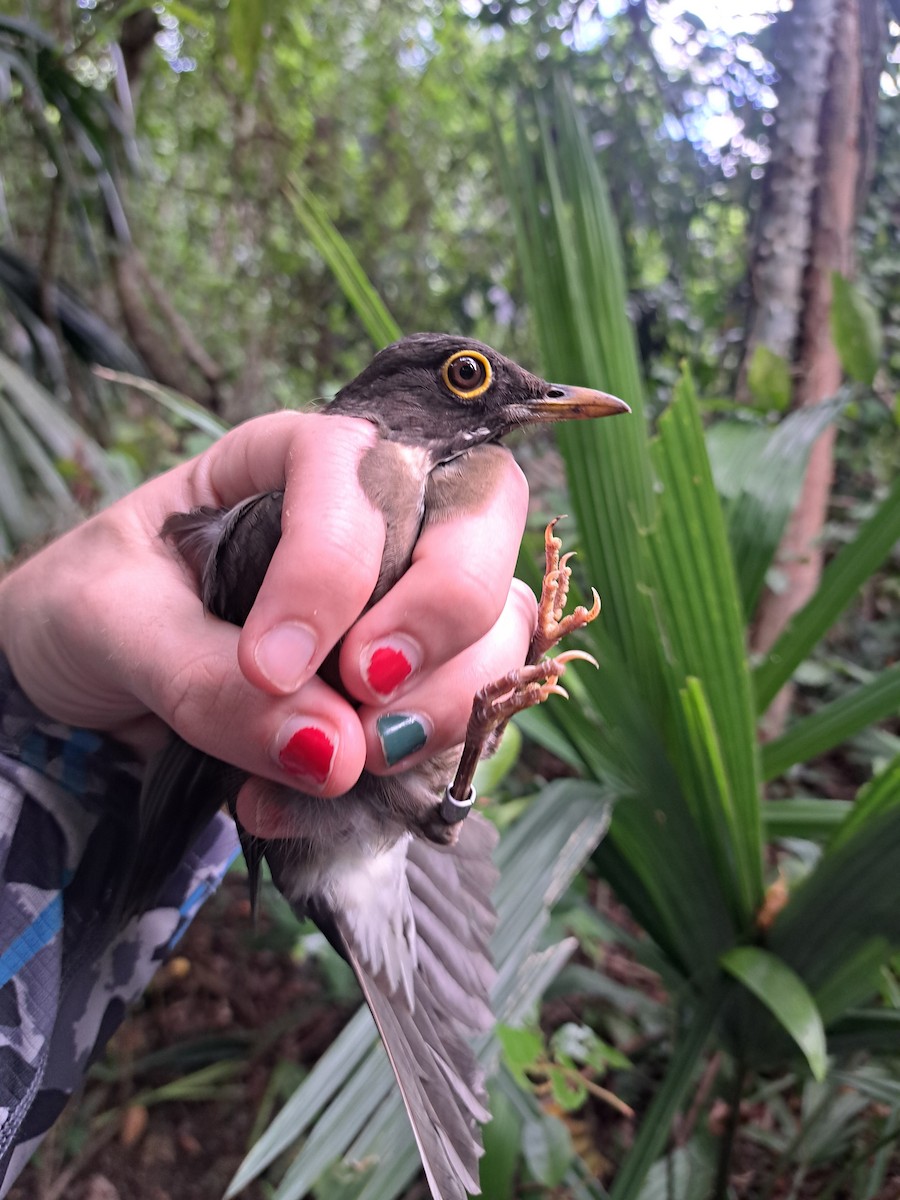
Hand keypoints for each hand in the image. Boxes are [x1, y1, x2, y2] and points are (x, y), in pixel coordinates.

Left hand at [0, 412, 535, 800]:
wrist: (85, 688)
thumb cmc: (88, 612)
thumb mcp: (110, 623)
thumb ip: (205, 678)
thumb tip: (333, 748)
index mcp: (289, 459)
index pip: (354, 467)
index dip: (331, 565)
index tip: (271, 664)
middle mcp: (371, 514)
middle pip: (480, 515)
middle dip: (444, 609)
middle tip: (366, 694)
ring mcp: (407, 597)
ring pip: (500, 619)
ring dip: (449, 699)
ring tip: (347, 764)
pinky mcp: (415, 682)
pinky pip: (468, 710)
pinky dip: (416, 766)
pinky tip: (313, 799)